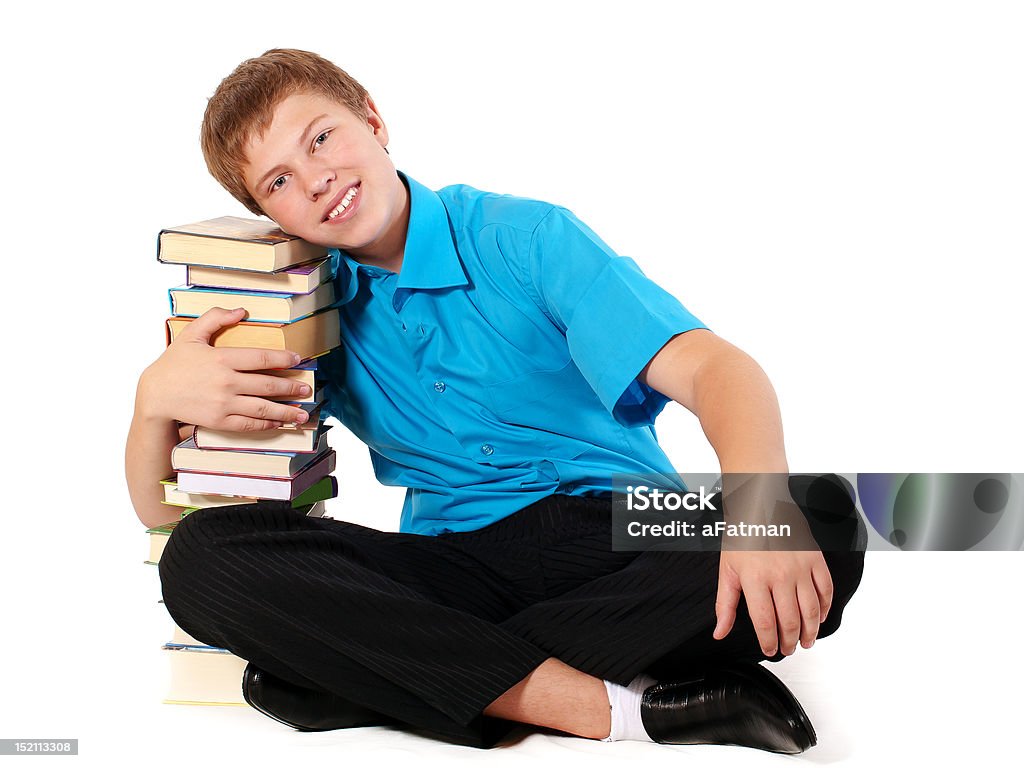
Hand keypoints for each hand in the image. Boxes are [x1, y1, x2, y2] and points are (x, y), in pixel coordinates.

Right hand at [137, 307, 312, 431]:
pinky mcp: (219, 421)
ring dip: (286, 411)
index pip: (261, 359)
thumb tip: (241, 310)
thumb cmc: (174, 363)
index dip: (283, 359)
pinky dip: (266, 424)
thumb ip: (215, 318)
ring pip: (262, 409)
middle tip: (307, 388)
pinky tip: (279, 422)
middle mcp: (226, 382)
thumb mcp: (191, 334)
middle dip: (291, 387)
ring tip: (303, 413)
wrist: (155, 395)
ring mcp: (223, 404)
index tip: (298, 360)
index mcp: (222, 359)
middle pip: (267, 386)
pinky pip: (249, 424)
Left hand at [713, 548, 832, 655]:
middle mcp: (780, 575)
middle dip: (790, 641)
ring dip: (810, 632)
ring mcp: (800, 568)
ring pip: (811, 610)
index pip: (765, 621)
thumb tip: (720, 632)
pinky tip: (819, 618)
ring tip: (805, 642)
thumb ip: (725, 605)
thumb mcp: (727, 571)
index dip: (769, 642)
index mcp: (755, 579)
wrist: (760, 506)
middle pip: (790, 620)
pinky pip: (826, 591)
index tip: (770, 650)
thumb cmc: (742, 537)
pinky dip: (825, 609)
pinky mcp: (815, 560)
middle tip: (788, 649)